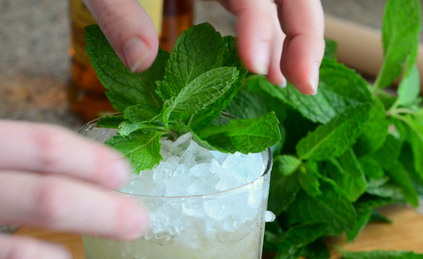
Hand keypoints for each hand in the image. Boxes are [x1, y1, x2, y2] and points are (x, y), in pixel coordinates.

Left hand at [84, 0, 324, 94]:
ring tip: (283, 83)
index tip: (256, 69)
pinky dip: (265, 33)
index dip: (261, 28)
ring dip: (289, 40)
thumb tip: (139, 62)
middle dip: (303, 37)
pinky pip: (257, 2)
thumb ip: (118, 11)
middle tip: (304, 87)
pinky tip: (261, 63)